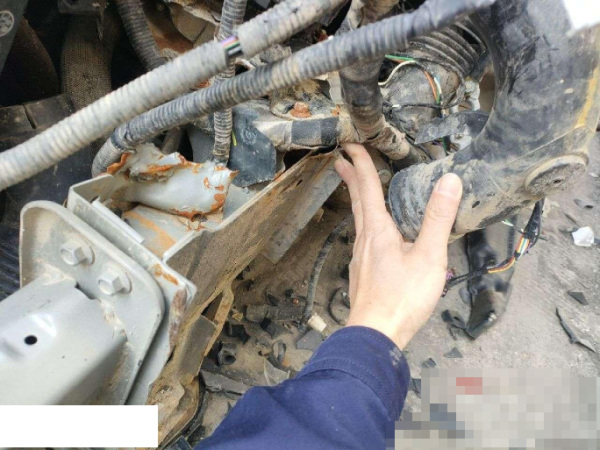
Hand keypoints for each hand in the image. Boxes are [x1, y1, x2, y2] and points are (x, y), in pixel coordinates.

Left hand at [334, 144, 462, 349]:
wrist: (375, 335)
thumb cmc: (403, 298)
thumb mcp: (428, 257)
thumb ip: (438, 219)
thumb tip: (449, 180)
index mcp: (378, 231)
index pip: (367, 188)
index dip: (361, 164)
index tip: (350, 144)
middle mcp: (364, 241)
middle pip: (357, 202)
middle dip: (351, 178)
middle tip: (342, 160)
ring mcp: (360, 259)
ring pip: (359, 222)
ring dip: (358, 201)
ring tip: (359, 191)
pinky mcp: (364, 275)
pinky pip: (364, 241)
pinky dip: (366, 225)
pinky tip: (374, 236)